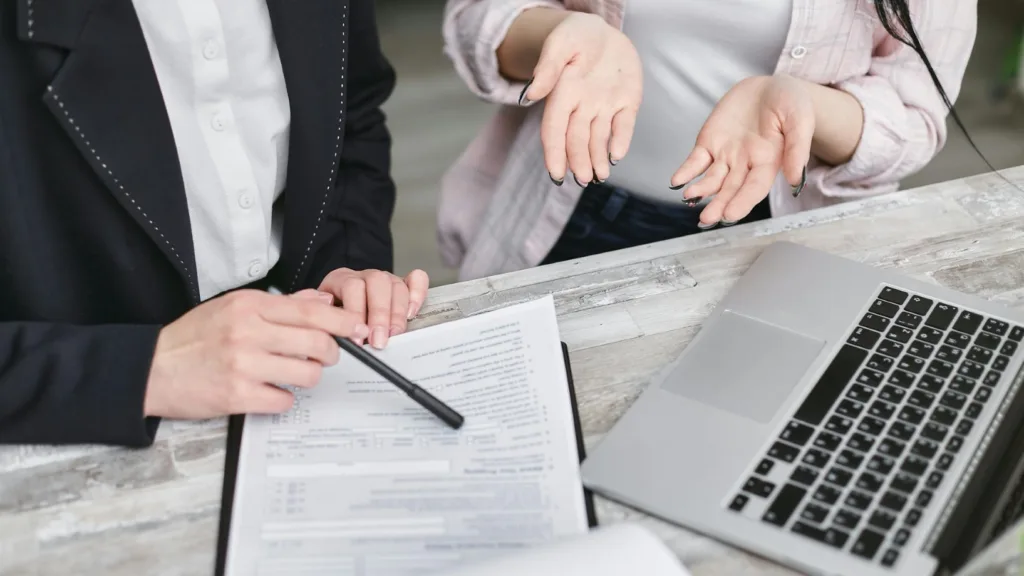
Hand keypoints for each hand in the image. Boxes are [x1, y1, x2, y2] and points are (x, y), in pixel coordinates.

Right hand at [144, 290, 368, 418]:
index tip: (356, 328)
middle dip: (330, 353)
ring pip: (307, 373)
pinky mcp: (237, 396)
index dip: (342, 321)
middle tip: (323, 356)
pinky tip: (269, 391)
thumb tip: (322, 301)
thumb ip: (280, 305)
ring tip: (292, 374)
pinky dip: (283, 398)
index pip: (310, 311)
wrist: (150, 369)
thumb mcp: (232, 307)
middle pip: (317, 343)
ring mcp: (243, 365)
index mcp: (249, 306)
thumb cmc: (194, 337)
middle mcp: (248, 332)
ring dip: (308, 377)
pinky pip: (284, 400)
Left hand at [317, 268, 429, 348]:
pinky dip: (418, 294)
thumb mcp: (322, 318)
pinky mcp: (403, 284)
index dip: (355, 313)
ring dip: (397, 313)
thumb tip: (335, 335)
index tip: (357, 339)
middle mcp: (365, 276)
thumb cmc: (331, 318)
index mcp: (341, 279)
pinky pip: (417, 279)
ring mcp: (386, 279)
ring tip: (394, 335)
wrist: (337, 310)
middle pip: (377, 283)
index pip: (352, 287)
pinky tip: (412, 313)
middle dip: (380, 315)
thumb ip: (327, 323)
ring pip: (397, 285)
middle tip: (378, 341)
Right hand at [520, 12, 641, 185]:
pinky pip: (624, 125)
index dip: (554, 153)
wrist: (602, 31)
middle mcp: (582, 106)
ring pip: (599, 139)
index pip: (555, 130)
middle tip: (584, 180)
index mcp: (563, 94)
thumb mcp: (560, 44)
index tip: (556, 174)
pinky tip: (616, 156)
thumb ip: (548, 69)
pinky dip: (621, 141)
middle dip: (579, 162)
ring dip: (598, 159)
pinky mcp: (627, 102)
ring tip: (599, 177)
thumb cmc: (576, 35)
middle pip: (577, 140)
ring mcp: (605, 106)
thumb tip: (530, 95)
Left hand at [672, 75, 813, 225]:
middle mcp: (745, 164)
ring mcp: (725, 155)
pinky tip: (677, 181)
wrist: (770, 87)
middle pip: (730, 189)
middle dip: (719, 204)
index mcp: (769, 162)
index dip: (742, 202)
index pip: (754, 188)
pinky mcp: (709, 143)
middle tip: (707, 219)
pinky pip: (695, 161)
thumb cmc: (791, 103)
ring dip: (700, 190)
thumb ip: (797, 149)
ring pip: (711, 179)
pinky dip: (686, 172)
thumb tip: (794, 180)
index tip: (730, 215)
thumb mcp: (800, 119)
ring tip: (690, 196)